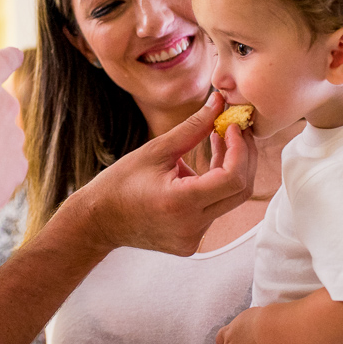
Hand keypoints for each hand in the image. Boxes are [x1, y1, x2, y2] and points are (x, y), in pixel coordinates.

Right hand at [71, 92, 256, 256]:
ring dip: (231, 169)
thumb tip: (218, 102)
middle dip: (244, 157)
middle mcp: (192, 227)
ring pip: (230, 200)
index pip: (233, 178)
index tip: (232, 126)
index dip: (241, 149)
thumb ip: (193, 127)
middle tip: (234, 130)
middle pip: (240, 191)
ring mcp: (193, 238)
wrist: (98, 221)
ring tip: (218, 142)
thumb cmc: (120, 184)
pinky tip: (205, 169)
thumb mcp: (156, 150)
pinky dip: (217, 186)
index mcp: (181, 203)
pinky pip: (216, 210)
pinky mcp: (191, 241)